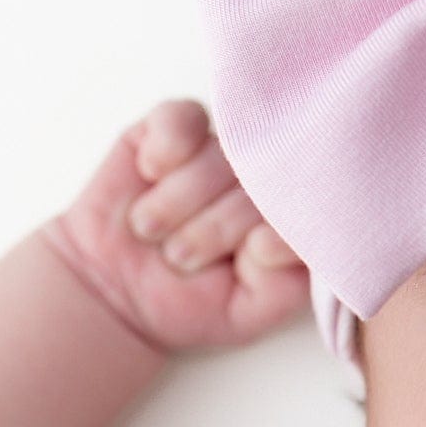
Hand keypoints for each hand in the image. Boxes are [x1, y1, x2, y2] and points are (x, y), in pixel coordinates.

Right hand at [40, 98, 313, 353]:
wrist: (118, 294)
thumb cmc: (194, 302)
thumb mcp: (253, 308)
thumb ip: (290, 279)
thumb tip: (281, 231)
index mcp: (294, 213)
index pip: (307, 202)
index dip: (277, 231)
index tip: (250, 258)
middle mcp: (263, 175)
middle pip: (259, 179)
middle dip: (214, 229)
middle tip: (181, 259)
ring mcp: (221, 149)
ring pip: (218, 154)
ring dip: (177, 202)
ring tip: (153, 232)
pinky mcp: (174, 126)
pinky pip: (181, 118)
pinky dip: (163, 151)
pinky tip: (149, 175)